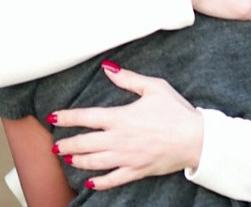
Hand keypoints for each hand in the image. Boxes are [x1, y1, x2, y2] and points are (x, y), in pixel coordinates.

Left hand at [50, 63, 203, 190]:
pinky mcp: (137, 170)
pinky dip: (99, 182)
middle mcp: (119, 139)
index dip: (66, 117)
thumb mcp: (153, 87)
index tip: (53, 118)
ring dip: (77, 161)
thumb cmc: (177, 111)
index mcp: (120, 117)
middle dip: (66, 144)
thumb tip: (107, 67)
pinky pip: (113, 179)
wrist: (198, 139)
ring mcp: (127, 157)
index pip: (85, 117)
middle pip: (84, 143)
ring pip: (94, 162)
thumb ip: (127, 78)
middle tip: (55, 145)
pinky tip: (89, 182)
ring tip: (67, 159)